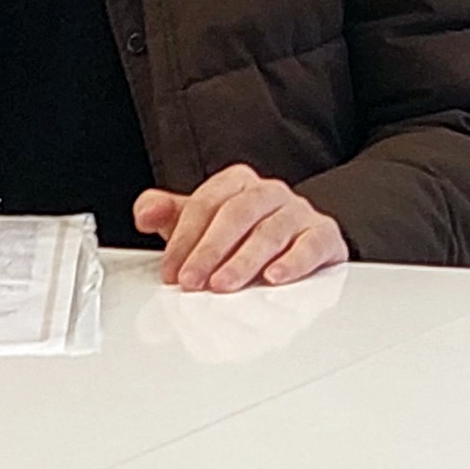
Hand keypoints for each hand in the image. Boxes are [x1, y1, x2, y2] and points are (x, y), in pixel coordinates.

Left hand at [134, 165, 349, 291]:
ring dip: (244, 261)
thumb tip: (143, 213)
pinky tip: (275, 278)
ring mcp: (299, 212)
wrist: (302, 241)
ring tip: (223, 285)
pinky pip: (311, 244)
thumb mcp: (204, 224)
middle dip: (210, 250)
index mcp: (238, 182)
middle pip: (237, 214)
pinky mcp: (325, 235)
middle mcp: (269, 192)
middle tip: (192, 281)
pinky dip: (293, 262)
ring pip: (270, 231)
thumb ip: (169, 215)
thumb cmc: (245, 235)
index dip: (184, 238)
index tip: (171, 271)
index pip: (206, 203)